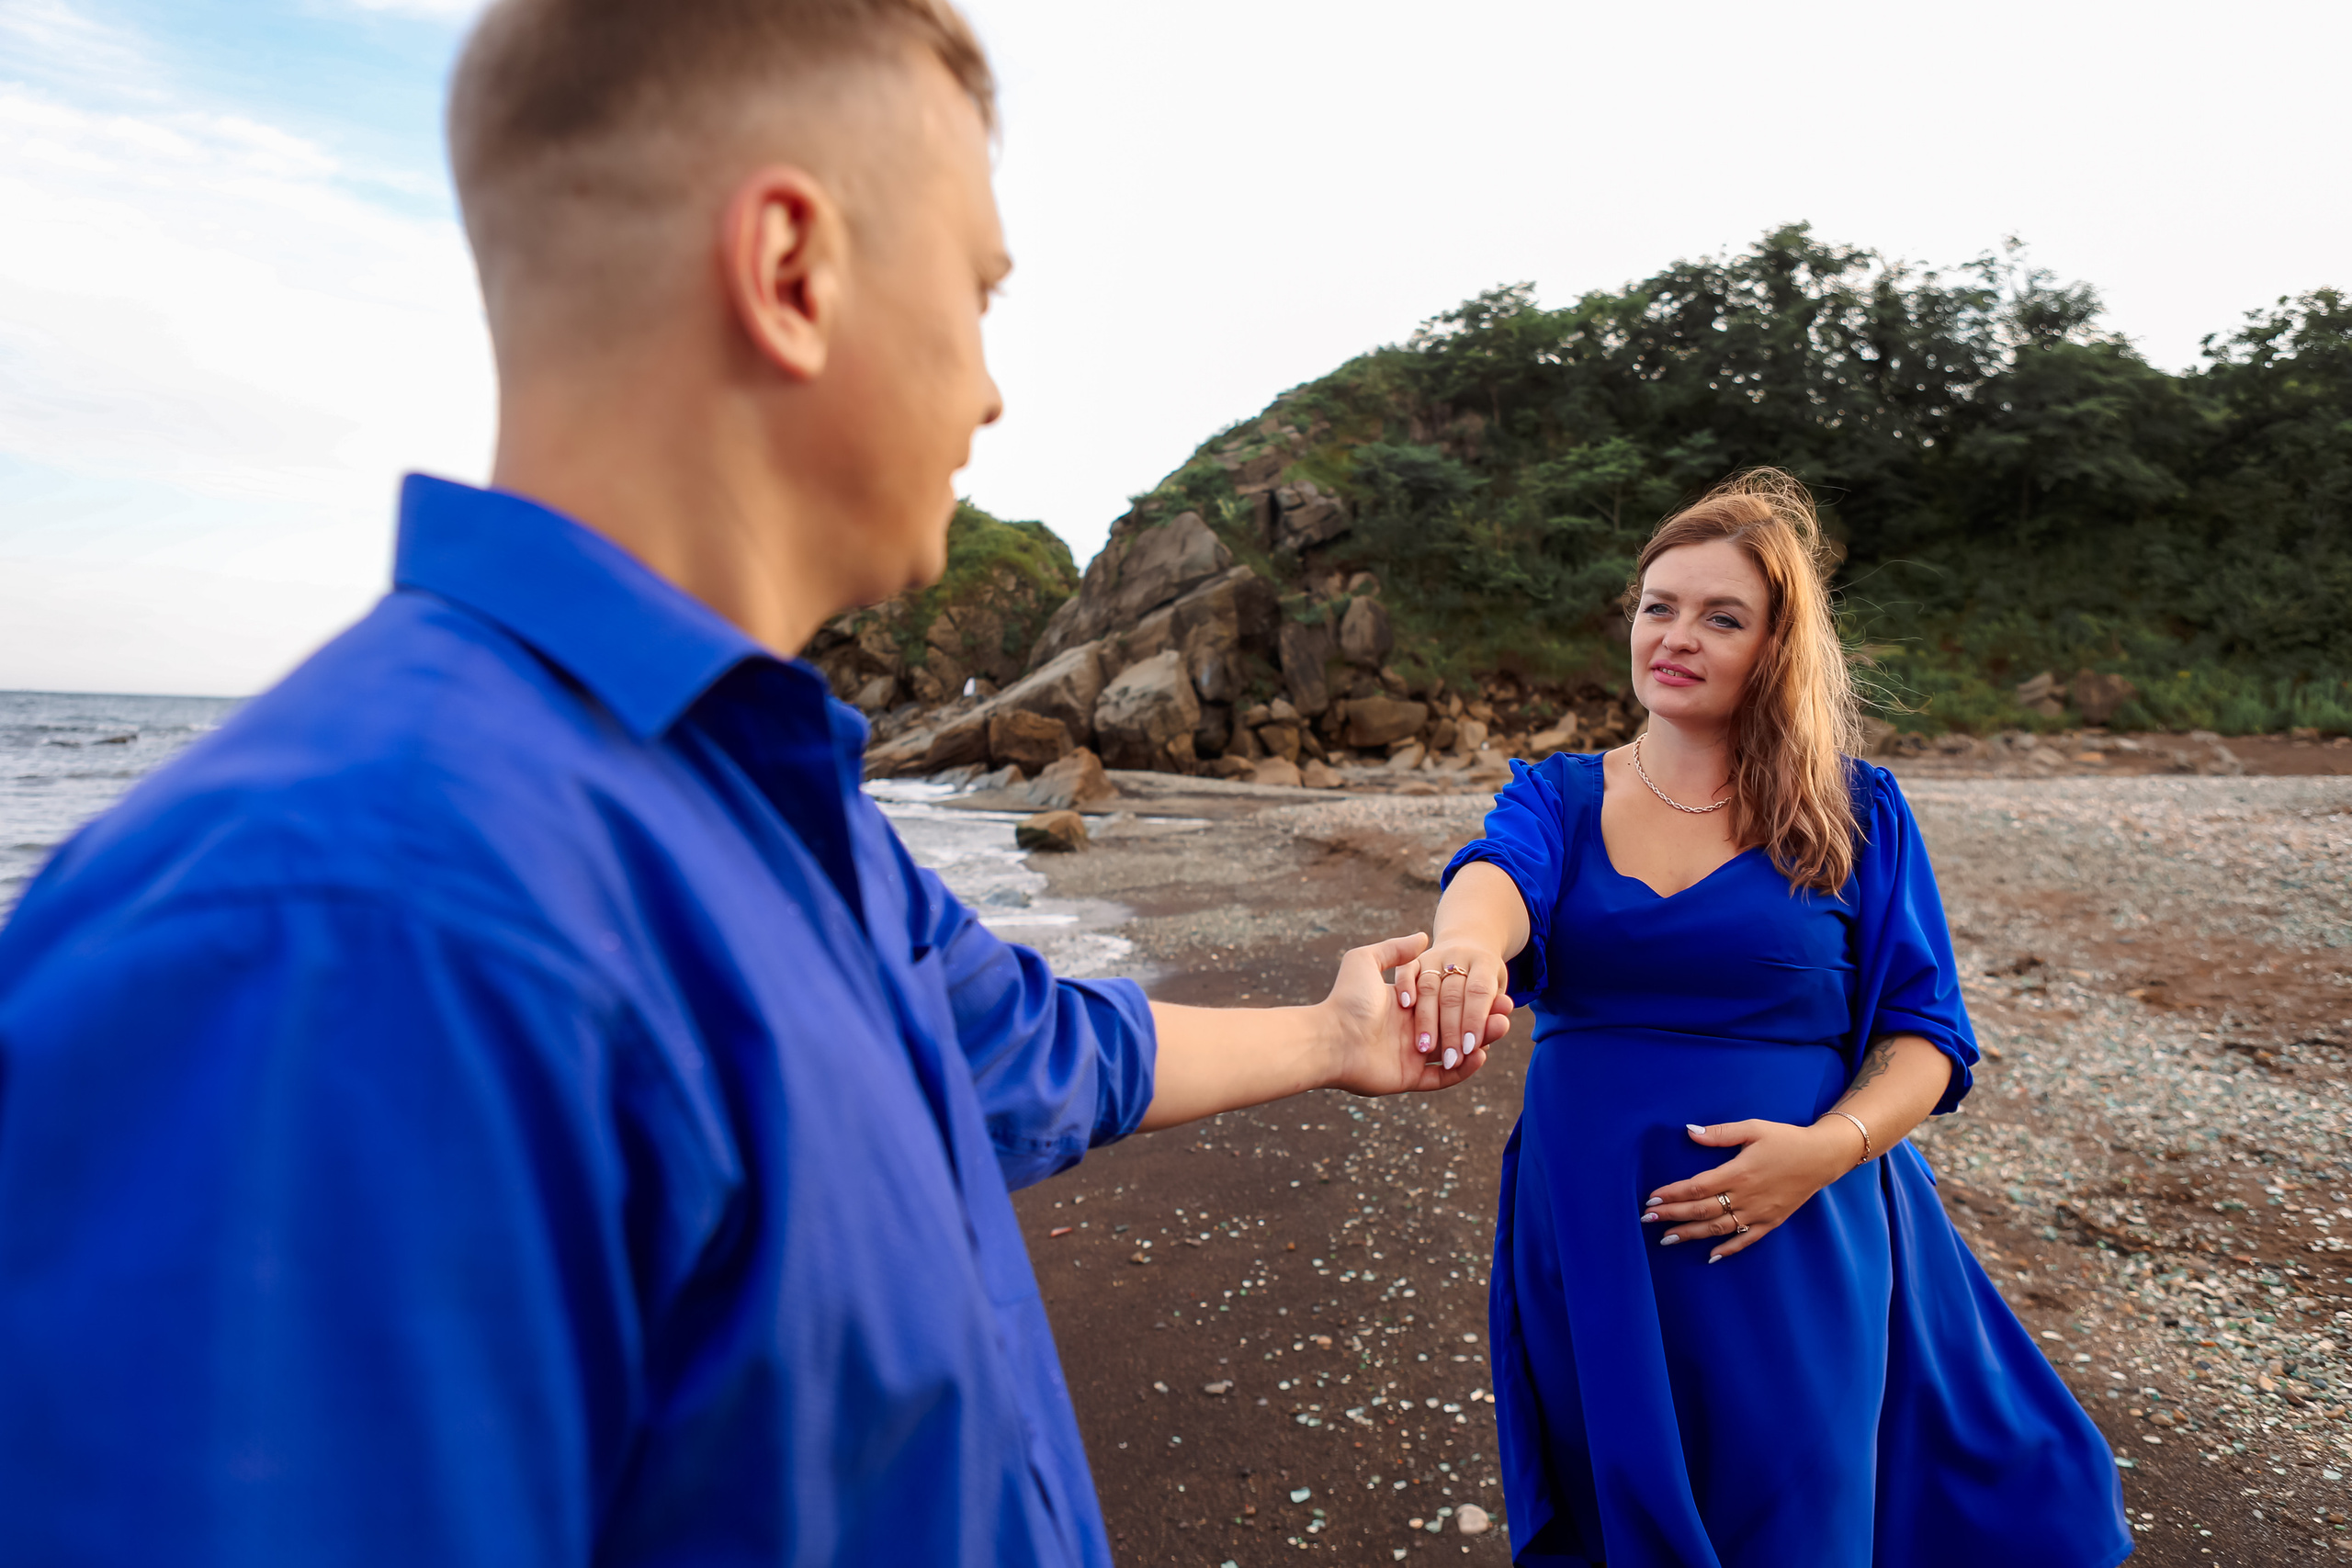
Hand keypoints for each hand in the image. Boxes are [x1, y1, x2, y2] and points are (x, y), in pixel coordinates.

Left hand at [1321, 932, 1512, 1096]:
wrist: (1329, 1037)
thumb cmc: (1346, 999)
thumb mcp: (1364, 961)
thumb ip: (1394, 949)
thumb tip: (1421, 936)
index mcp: (1404, 1006)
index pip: (1445, 1001)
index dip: (1470, 997)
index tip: (1495, 989)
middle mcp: (1409, 1030)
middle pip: (1455, 1026)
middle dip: (1482, 1019)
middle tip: (1506, 1012)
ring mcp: (1409, 1056)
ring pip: (1454, 1051)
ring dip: (1478, 1042)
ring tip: (1499, 1030)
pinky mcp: (1408, 1078)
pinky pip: (1441, 1078)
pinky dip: (1463, 1070)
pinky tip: (1481, 1056)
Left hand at [1639, 1118, 1860, 1260]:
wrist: (1822, 1158)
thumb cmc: (1785, 1140)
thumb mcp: (1753, 1129)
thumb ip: (1721, 1133)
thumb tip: (1689, 1132)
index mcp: (1738, 1173)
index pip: (1697, 1187)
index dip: (1672, 1194)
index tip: (1652, 1198)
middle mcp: (1746, 1197)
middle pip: (1701, 1210)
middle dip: (1672, 1216)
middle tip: (1647, 1219)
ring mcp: (1758, 1213)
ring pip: (1718, 1229)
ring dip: (1690, 1235)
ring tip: (1666, 1239)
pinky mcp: (1771, 1222)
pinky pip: (1746, 1240)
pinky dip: (1727, 1250)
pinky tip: (1710, 1256)